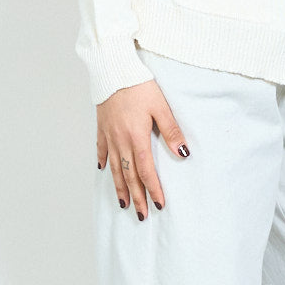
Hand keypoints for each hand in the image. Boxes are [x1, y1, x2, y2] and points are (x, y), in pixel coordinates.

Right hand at [96, 78, 190, 221]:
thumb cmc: (138, 85)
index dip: (153, 189)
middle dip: (136, 197)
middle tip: (142, 215)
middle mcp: (121, 140)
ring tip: (123, 203)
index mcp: (137, 137)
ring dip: (119, 187)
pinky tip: (103, 171)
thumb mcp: (160, 106)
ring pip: (114, 167)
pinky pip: (101, 149)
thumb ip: (171, 130)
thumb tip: (183, 153)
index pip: (146, 170)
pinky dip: (102, 161)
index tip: (159, 204)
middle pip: (129, 175)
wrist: (112, 69)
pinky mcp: (101, 126)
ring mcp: (109, 134)